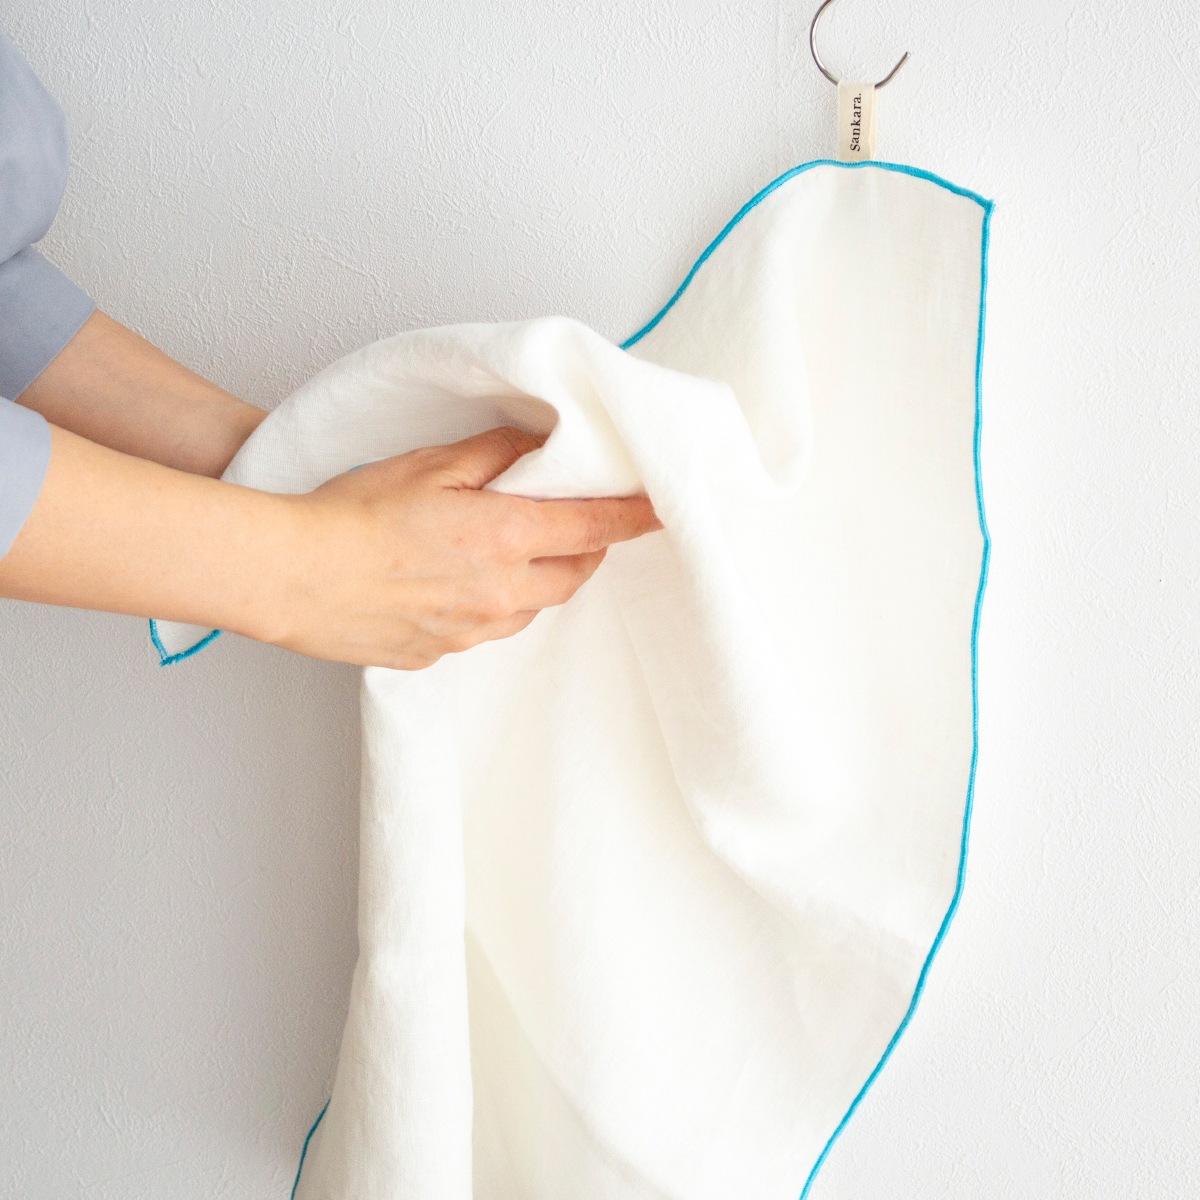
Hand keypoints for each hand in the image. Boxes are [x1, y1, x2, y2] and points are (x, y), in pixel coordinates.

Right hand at [264, 427, 660, 668]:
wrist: (289, 577)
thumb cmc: (350, 516)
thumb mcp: (427, 465)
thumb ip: (493, 453)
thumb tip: (536, 445)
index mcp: (504, 538)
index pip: (595, 527)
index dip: (634, 517)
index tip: (660, 510)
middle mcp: (500, 593)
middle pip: (574, 574)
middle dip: (586, 547)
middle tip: (576, 521)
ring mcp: (471, 631)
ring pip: (533, 607)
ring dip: (539, 578)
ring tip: (509, 549)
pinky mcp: (440, 654)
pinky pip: (489, 629)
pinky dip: (495, 604)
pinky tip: (459, 583)